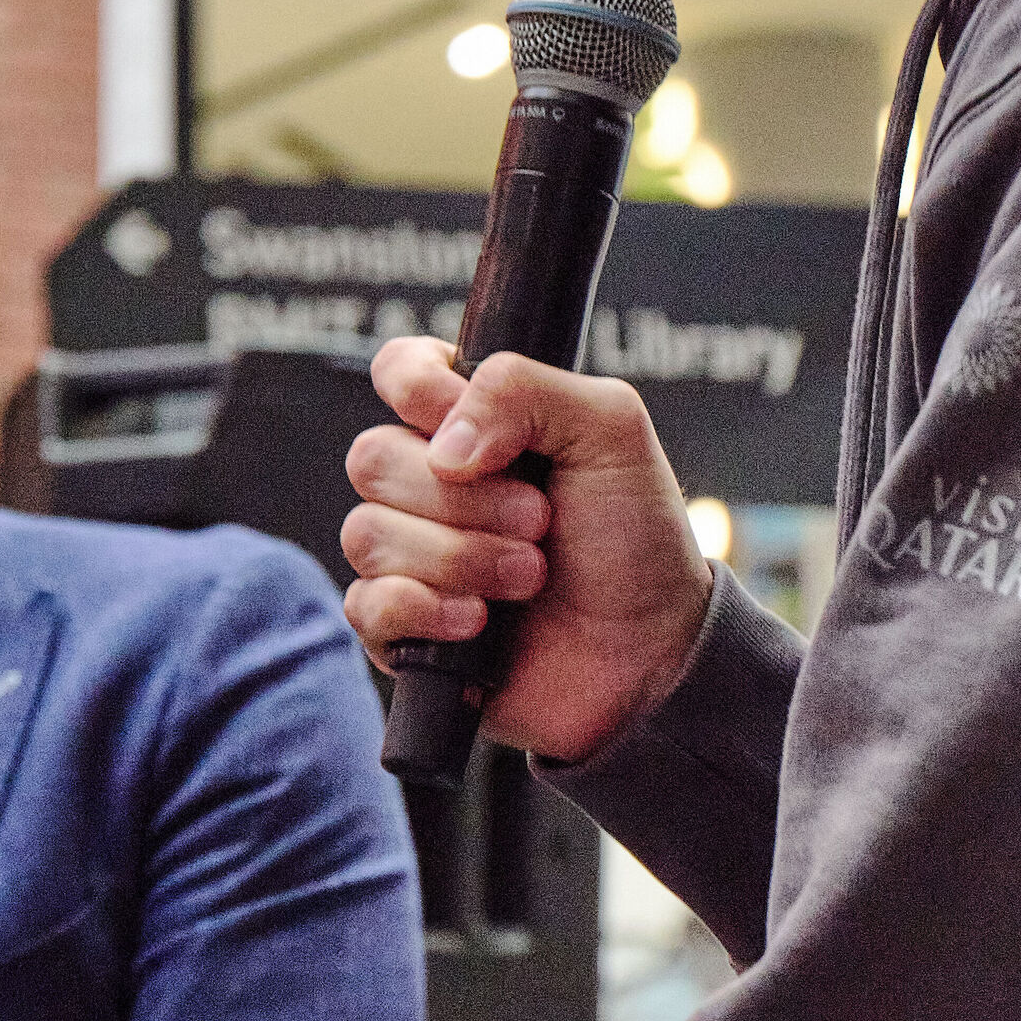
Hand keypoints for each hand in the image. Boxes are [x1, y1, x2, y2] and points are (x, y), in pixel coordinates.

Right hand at [340, 334, 711, 763]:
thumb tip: (444, 446)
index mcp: (473, 421)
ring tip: (528, 576)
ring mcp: (411, 555)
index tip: (489, 437)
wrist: (654, 650)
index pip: (397, 370)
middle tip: (540, 521)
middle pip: (372, 458)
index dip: (423, 393)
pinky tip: (479, 624)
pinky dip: (426, 610)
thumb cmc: (636, 537)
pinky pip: (366, 605)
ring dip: (460, 558)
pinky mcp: (403, 628)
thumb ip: (524, 389)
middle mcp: (431, 482)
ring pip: (367, 534)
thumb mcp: (610, 429)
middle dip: (465, 498)